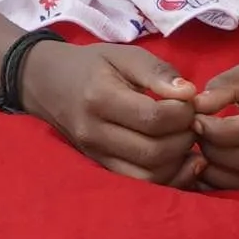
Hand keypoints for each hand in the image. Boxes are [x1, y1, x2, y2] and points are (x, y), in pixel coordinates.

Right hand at [25, 37, 203, 184]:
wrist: (46, 83)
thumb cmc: (91, 65)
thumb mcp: (123, 55)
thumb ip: (157, 71)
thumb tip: (191, 93)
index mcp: (100, 98)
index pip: (154, 119)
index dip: (183, 113)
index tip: (190, 100)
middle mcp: (95, 133)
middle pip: (154, 152)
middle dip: (185, 138)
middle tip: (191, 121)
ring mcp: (96, 156)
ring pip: (149, 176)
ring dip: (178, 161)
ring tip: (184, 137)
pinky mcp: (101, 168)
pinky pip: (140, 184)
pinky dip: (167, 176)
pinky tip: (178, 158)